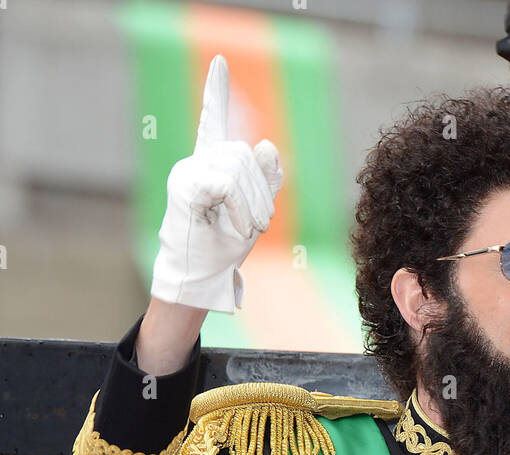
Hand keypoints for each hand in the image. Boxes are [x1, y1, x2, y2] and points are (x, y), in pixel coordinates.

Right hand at [149, 55, 283, 313]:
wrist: (199, 277)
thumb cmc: (222, 247)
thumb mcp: (254, 211)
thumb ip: (264, 180)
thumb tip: (266, 146)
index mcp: (211, 165)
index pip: (213, 120)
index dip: (216, 91)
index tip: (220, 62)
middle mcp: (197, 162)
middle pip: (242, 153)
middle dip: (261, 190)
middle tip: (261, 224)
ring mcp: (187, 172)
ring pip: (237, 167)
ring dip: (253, 204)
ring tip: (249, 230)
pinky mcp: (184, 187)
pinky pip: (226, 184)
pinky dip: (240, 209)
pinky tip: (238, 228)